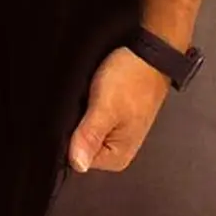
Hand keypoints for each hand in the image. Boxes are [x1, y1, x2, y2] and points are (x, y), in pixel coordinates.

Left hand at [68, 47, 169, 173]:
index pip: (75, 157)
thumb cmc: (132, 78)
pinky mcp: (108, 113)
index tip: (73, 115)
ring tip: (84, 94)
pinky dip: (82, 103)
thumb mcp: (106, 107)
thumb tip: (77, 163)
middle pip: (77, 142)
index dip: (67, 136)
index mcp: (117, 157)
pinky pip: (87, 114)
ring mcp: (111, 130)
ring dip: (77, 111)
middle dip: (72, 123)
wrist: (148, 52)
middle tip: (81, 101)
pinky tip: (85, 92)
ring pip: (79, 126)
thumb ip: (90, 135)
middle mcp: (114, 148)